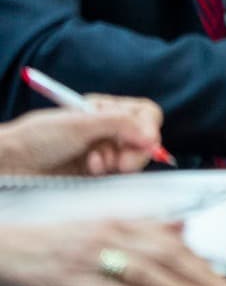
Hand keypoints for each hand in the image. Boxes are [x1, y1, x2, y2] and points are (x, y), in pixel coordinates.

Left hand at [0, 99, 164, 175]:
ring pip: (134, 158)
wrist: (11, 164)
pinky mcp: (97, 174)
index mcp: (105, 110)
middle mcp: (108, 130)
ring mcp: (104, 152)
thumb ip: (120, 124)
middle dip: (135, 150)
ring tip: (95, 164)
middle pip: (144, 138)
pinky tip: (91, 170)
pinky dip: (110, 173)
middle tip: (122, 164)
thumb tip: (152, 136)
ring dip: (119, 161)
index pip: (144, 114)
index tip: (145, 140)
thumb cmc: (38, 137)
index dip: (148, 126)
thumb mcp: (81, 124)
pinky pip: (119, 175)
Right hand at [0, 219, 225, 285]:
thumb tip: (182, 229)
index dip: (203, 261)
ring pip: (145, 273)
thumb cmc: (58, 244)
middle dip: (203, 277)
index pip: (172, 243)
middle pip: (167, 256)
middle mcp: (111, 238)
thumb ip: (144, 230)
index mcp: (121, 225)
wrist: (8, 250)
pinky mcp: (72, 284)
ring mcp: (92, 261)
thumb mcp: (102, 229)